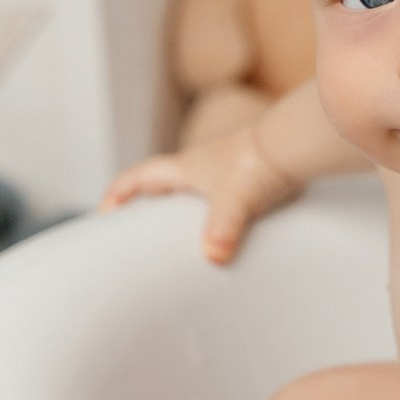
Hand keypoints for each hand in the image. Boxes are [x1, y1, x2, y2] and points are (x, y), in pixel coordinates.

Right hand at [100, 129, 299, 264]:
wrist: (295, 143)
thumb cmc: (260, 163)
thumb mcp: (235, 201)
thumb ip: (222, 229)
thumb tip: (212, 257)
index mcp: (184, 168)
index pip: (139, 177)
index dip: (119, 193)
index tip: (104, 213)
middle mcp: (199, 165)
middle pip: (160, 183)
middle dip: (144, 203)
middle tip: (134, 228)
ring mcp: (222, 168)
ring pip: (189, 189)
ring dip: (178, 207)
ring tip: (175, 236)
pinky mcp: (244, 174)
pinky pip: (216, 194)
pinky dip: (209, 211)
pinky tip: (220, 229)